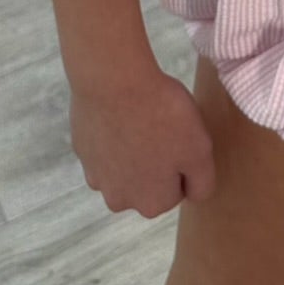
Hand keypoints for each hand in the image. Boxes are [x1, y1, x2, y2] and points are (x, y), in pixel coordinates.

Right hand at [70, 60, 217, 217]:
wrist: (112, 80)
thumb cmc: (161, 114)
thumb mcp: (200, 150)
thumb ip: (202, 183)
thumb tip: (195, 195)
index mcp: (151, 204)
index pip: (177, 191)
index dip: (184, 163)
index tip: (182, 139)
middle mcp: (119, 200)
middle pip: (147, 184)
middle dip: (156, 162)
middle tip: (162, 128)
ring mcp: (95, 175)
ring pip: (124, 167)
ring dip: (132, 150)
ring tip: (141, 118)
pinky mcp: (81, 149)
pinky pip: (104, 147)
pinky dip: (112, 134)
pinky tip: (120, 112)